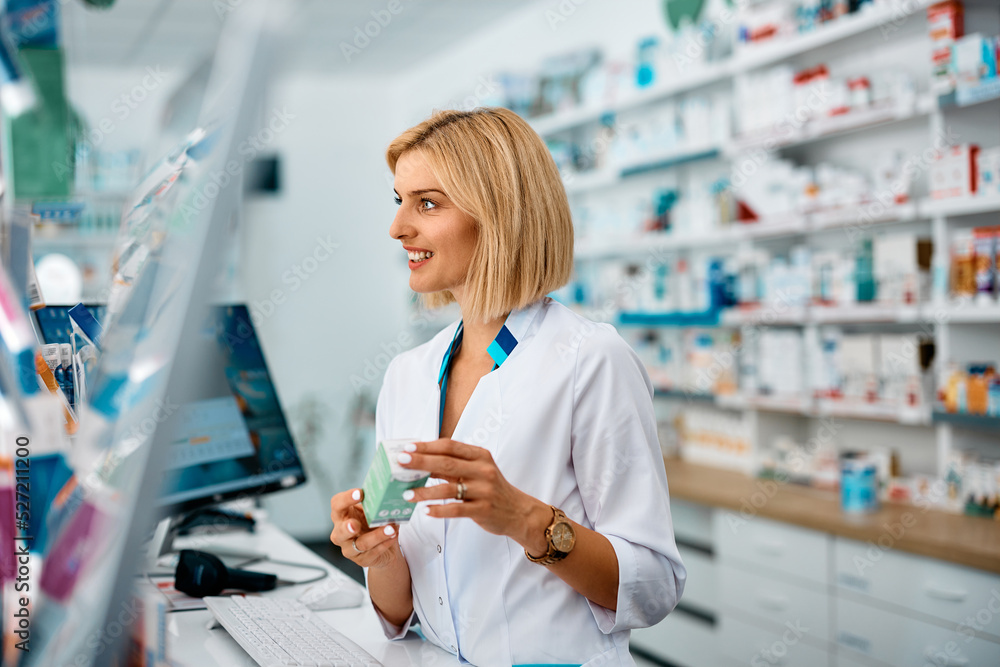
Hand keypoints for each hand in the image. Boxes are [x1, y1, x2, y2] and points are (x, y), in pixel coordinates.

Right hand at [329, 488, 399, 569]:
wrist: (384, 548)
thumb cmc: (374, 524)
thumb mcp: (373, 511)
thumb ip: (375, 503)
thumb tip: (389, 492)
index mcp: (342, 515)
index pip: (337, 504)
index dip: (346, 498)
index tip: (360, 492)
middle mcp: (341, 533)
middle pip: (340, 531)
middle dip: (347, 528)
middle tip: (355, 524)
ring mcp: (350, 549)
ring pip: (361, 544)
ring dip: (377, 536)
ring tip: (390, 529)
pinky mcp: (361, 560)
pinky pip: (373, 553)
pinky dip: (385, 544)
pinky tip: (393, 537)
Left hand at [398, 438, 548, 549]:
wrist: (518, 512)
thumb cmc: (491, 489)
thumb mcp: (477, 471)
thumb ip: (453, 466)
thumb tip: (421, 462)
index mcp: (480, 456)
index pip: (450, 446)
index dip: (428, 446)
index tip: (408, 447)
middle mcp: (483, 470)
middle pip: (447, 463)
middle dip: (421, 462)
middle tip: (401, 462)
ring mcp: (484, 490)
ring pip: (449, 488)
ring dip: (425, 491)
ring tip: (406, 493)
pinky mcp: (484, 509)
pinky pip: (457, 509)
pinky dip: (440, 510)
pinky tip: (426, 511)